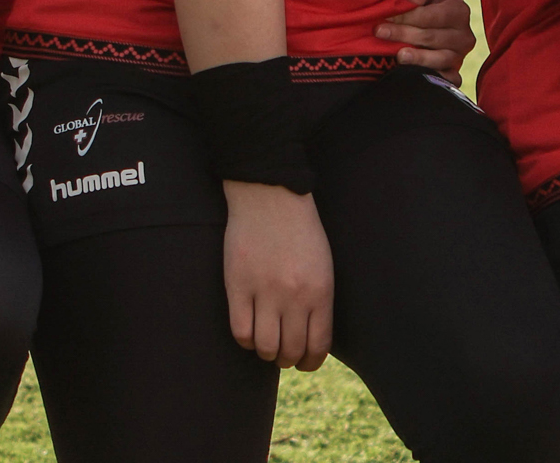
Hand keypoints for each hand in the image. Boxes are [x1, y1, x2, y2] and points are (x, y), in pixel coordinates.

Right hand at [222, 180, 333, 370]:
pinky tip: (250, 328)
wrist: (272, 196)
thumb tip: (311, 338)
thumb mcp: (322, 264)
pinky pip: (240, 332)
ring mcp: (265, 292)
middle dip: (287, 358)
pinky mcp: (238, 286)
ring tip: (267, 342)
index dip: (310, 362)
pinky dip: (246, 339)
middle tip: (283, 352)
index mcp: (320, 290)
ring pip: (265, 348)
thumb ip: (318, 300)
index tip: (304, 362)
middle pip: (290, 351)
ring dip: (266, 352)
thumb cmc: (300, 230)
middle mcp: (294, 296)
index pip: (318, 346)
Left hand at [376, 0, 475, 84]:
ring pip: (440, 59)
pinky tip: (417, 76)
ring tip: (399, 55)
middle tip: (380, 32)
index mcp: (459, 11)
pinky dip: (434, 78)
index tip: (386, 17)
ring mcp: (460, 55)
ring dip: (418, 58)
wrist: (445, 16)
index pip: (432, 16)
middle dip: (404, 34)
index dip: (408, 17)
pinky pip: (448, 79)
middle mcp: (463, 35)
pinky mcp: (454, 71)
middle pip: (432, 37)